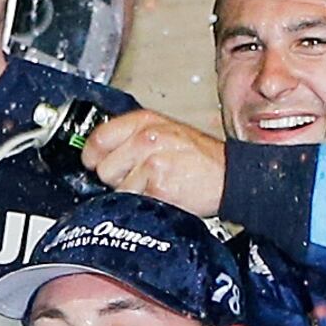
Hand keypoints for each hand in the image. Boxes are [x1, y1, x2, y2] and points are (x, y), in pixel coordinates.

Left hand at [87, 109, 229, 216]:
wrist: (231, 176)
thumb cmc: (199, 157)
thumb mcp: (165, 132)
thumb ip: (131, 138)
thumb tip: (95, 154)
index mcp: (144, 122)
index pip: (97, 139)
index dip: (93, 157)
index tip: (97, 164)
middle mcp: (146, 138)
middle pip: (103, 168)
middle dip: (118, 177)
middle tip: (142, 176)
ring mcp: (152, 162)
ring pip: (117, 189)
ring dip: (133, 192)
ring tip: (156, 184)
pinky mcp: (158, 186)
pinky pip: (135, 202)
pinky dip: (147, 204)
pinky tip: (164, 194)